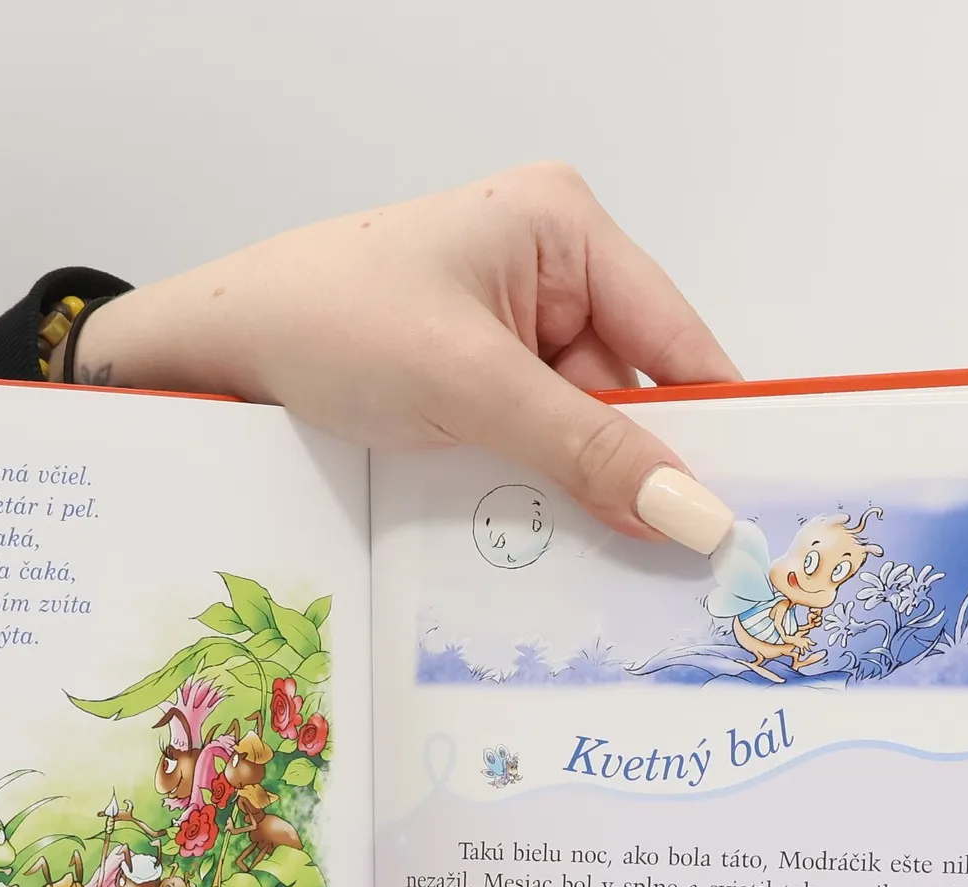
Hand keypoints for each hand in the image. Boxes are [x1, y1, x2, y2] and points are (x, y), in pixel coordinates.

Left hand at [74, 162, 739, 550]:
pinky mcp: (470, 390)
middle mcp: (548, 276)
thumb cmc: (326, 322)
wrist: (211, 355)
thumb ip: (588, 451)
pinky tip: (544, 548)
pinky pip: (531, 452)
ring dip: (582, 500)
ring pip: (581, 437)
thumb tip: (693, 513)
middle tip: (682, 575)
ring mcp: (506, 337)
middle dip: (640, 479)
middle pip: (634, 397)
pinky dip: (537, 500)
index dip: (719, 426)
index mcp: (566, 230)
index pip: (680, 339)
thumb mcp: (472, 387)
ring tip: (609, 574)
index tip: (755, 512)